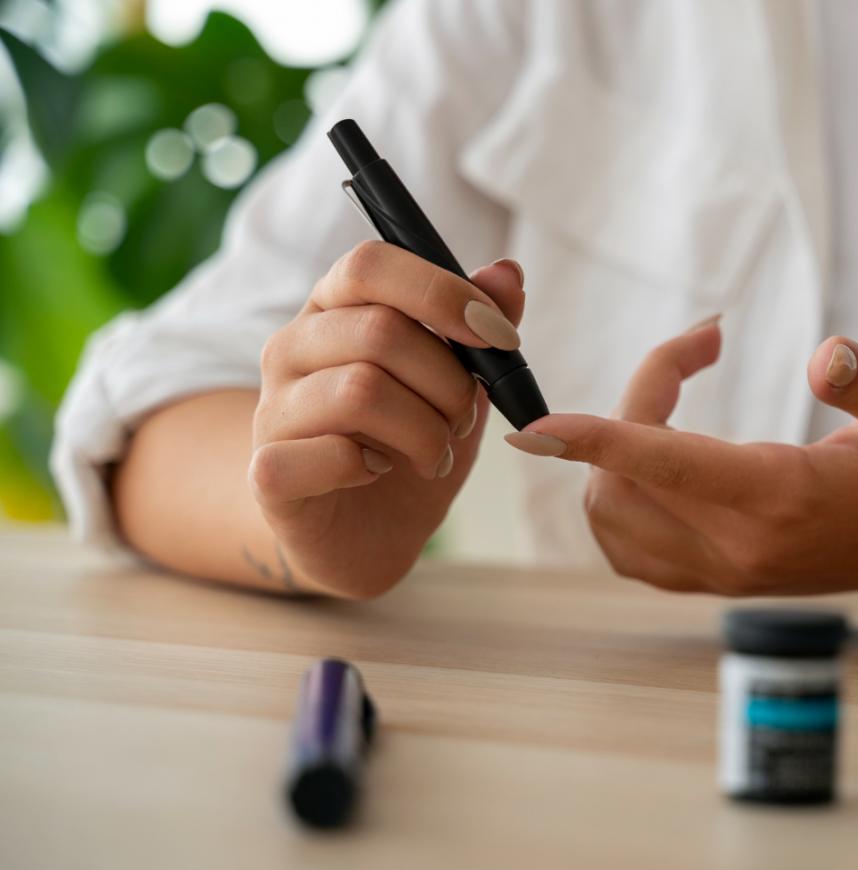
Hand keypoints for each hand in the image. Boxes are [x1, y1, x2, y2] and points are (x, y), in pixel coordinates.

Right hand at [250, 241, 524, 596]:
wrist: (364, 534)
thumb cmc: (407, 445)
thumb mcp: (457, 383)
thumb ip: (478, 327)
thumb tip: (507, 273)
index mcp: (336, 309)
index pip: (372, 264)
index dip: (442, 293)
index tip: (500, 337)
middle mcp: (292, 347)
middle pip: (379, 331)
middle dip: (449, 382)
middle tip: (463, 421)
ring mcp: (272, 408)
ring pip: (361, 390)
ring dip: (425, 431)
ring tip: (435, 455)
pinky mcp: (268, 473)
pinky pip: (329, 454)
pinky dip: (371, 467)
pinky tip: (377, 473)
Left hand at [505, 321, 857, 594]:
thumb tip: (824, 354)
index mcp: (779, 500)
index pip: (664, 465)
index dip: (595, 439)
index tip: (537, 425)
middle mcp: (738, 548)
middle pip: (622, 482)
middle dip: (628, 409)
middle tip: (693, 356)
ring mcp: (724, 574)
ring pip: (613, 523)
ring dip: (613, 458)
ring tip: (672, 403)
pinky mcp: (720, 582)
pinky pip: (632, 553)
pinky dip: (619, 501)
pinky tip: (657, 458)